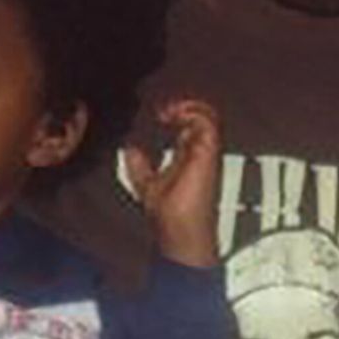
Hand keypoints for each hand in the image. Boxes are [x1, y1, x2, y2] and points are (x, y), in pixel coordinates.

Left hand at [123, 98, 220, 267]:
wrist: (178, 233)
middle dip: (184, 104)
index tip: (159, 113)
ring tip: (169, 111)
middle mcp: (200, 152)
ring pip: (209, 114)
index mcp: (189, 156)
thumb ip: (139, 166)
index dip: (178, 112)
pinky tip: (173, 119)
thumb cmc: (169, 217)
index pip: (191, 125)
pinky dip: (190, 114)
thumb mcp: (146, 183)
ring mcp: (206, 152)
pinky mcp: (208, 153)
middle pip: (204, 115)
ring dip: (187, 106)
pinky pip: (208, 123)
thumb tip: (129, 148)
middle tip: (164, 109)